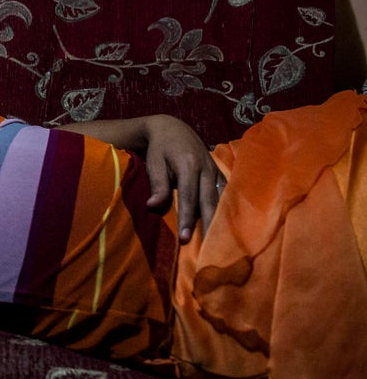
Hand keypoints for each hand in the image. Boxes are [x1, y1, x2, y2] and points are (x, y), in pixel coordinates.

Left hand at [140, 116, 225, 241]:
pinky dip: (224, 211)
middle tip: (207, 250)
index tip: (185, 238)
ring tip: (218, 244)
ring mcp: (215, 170)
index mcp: (188, 165)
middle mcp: (206, 168)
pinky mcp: (219, 173)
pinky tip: (225, 228)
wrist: (172, 128)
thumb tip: (152, 207)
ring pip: (219, 200)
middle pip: (209, 201)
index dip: (187, 218)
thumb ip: (157, 184)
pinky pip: (224, 195)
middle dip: (208, 226)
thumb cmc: (159, 149)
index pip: (188, 197)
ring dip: (219, 221)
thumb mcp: (154, 163)